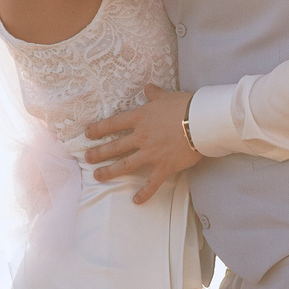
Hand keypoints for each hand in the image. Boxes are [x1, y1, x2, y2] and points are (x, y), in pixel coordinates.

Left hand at [83, 84, 201, 204]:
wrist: (202, 120)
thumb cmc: (186, 106)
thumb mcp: (167, 97)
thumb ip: (155, 94)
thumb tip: (148, 88)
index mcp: (140, 118)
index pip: (113, 124)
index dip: (99, 129)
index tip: (88, 134)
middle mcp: (141, 137)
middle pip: (114, 146)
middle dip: (99, 153)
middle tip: (87, 158)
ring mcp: (151, 153)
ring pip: (126, 165)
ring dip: (110, 171)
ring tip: (98, 177)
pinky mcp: (164, 166)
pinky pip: (152, 183)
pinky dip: (144, 193)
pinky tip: (136, 201)